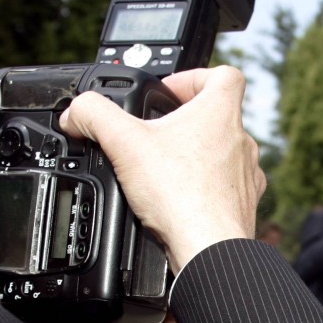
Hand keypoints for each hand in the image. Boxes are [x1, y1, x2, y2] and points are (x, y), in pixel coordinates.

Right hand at [59, 66, 263, 272]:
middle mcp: (241, 141)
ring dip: (195, 155)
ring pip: (222, 152)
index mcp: (221, 113)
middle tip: (155, 133)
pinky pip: (224, 186)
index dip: (195, 76)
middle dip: (185, 121)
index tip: (170, 91)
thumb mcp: (123, 143)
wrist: (209, 248)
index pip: (225, 74)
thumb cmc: (180, 195)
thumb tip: (76, 112)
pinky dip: (203, 186)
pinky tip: (178, 198)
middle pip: (218, 115)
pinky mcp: (242, 203)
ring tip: (164, 168)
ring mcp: (246, 174)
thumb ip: (95, 116)